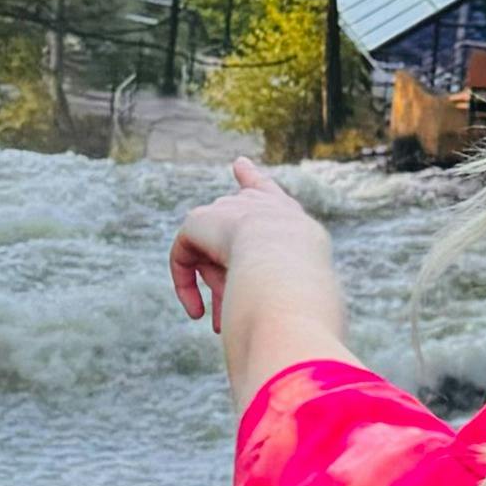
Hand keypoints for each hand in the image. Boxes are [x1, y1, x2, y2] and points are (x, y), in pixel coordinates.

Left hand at [170, 159, 322, 323]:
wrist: (285, 261)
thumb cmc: (299, 282)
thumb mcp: (295, 283)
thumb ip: (271, 279)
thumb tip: (238, 293)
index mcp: (288, 215)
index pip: (266, 191)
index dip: (252, 180)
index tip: (240, 164)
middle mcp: (260, 205)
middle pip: (235, 239)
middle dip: (227, 279)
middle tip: (222, 320)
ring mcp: (229, 208)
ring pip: (214, 256)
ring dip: (218, 289)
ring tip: (222, 320)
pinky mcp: (200, 220)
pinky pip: (185, 256)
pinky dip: (187, 285)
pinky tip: (196, 312)